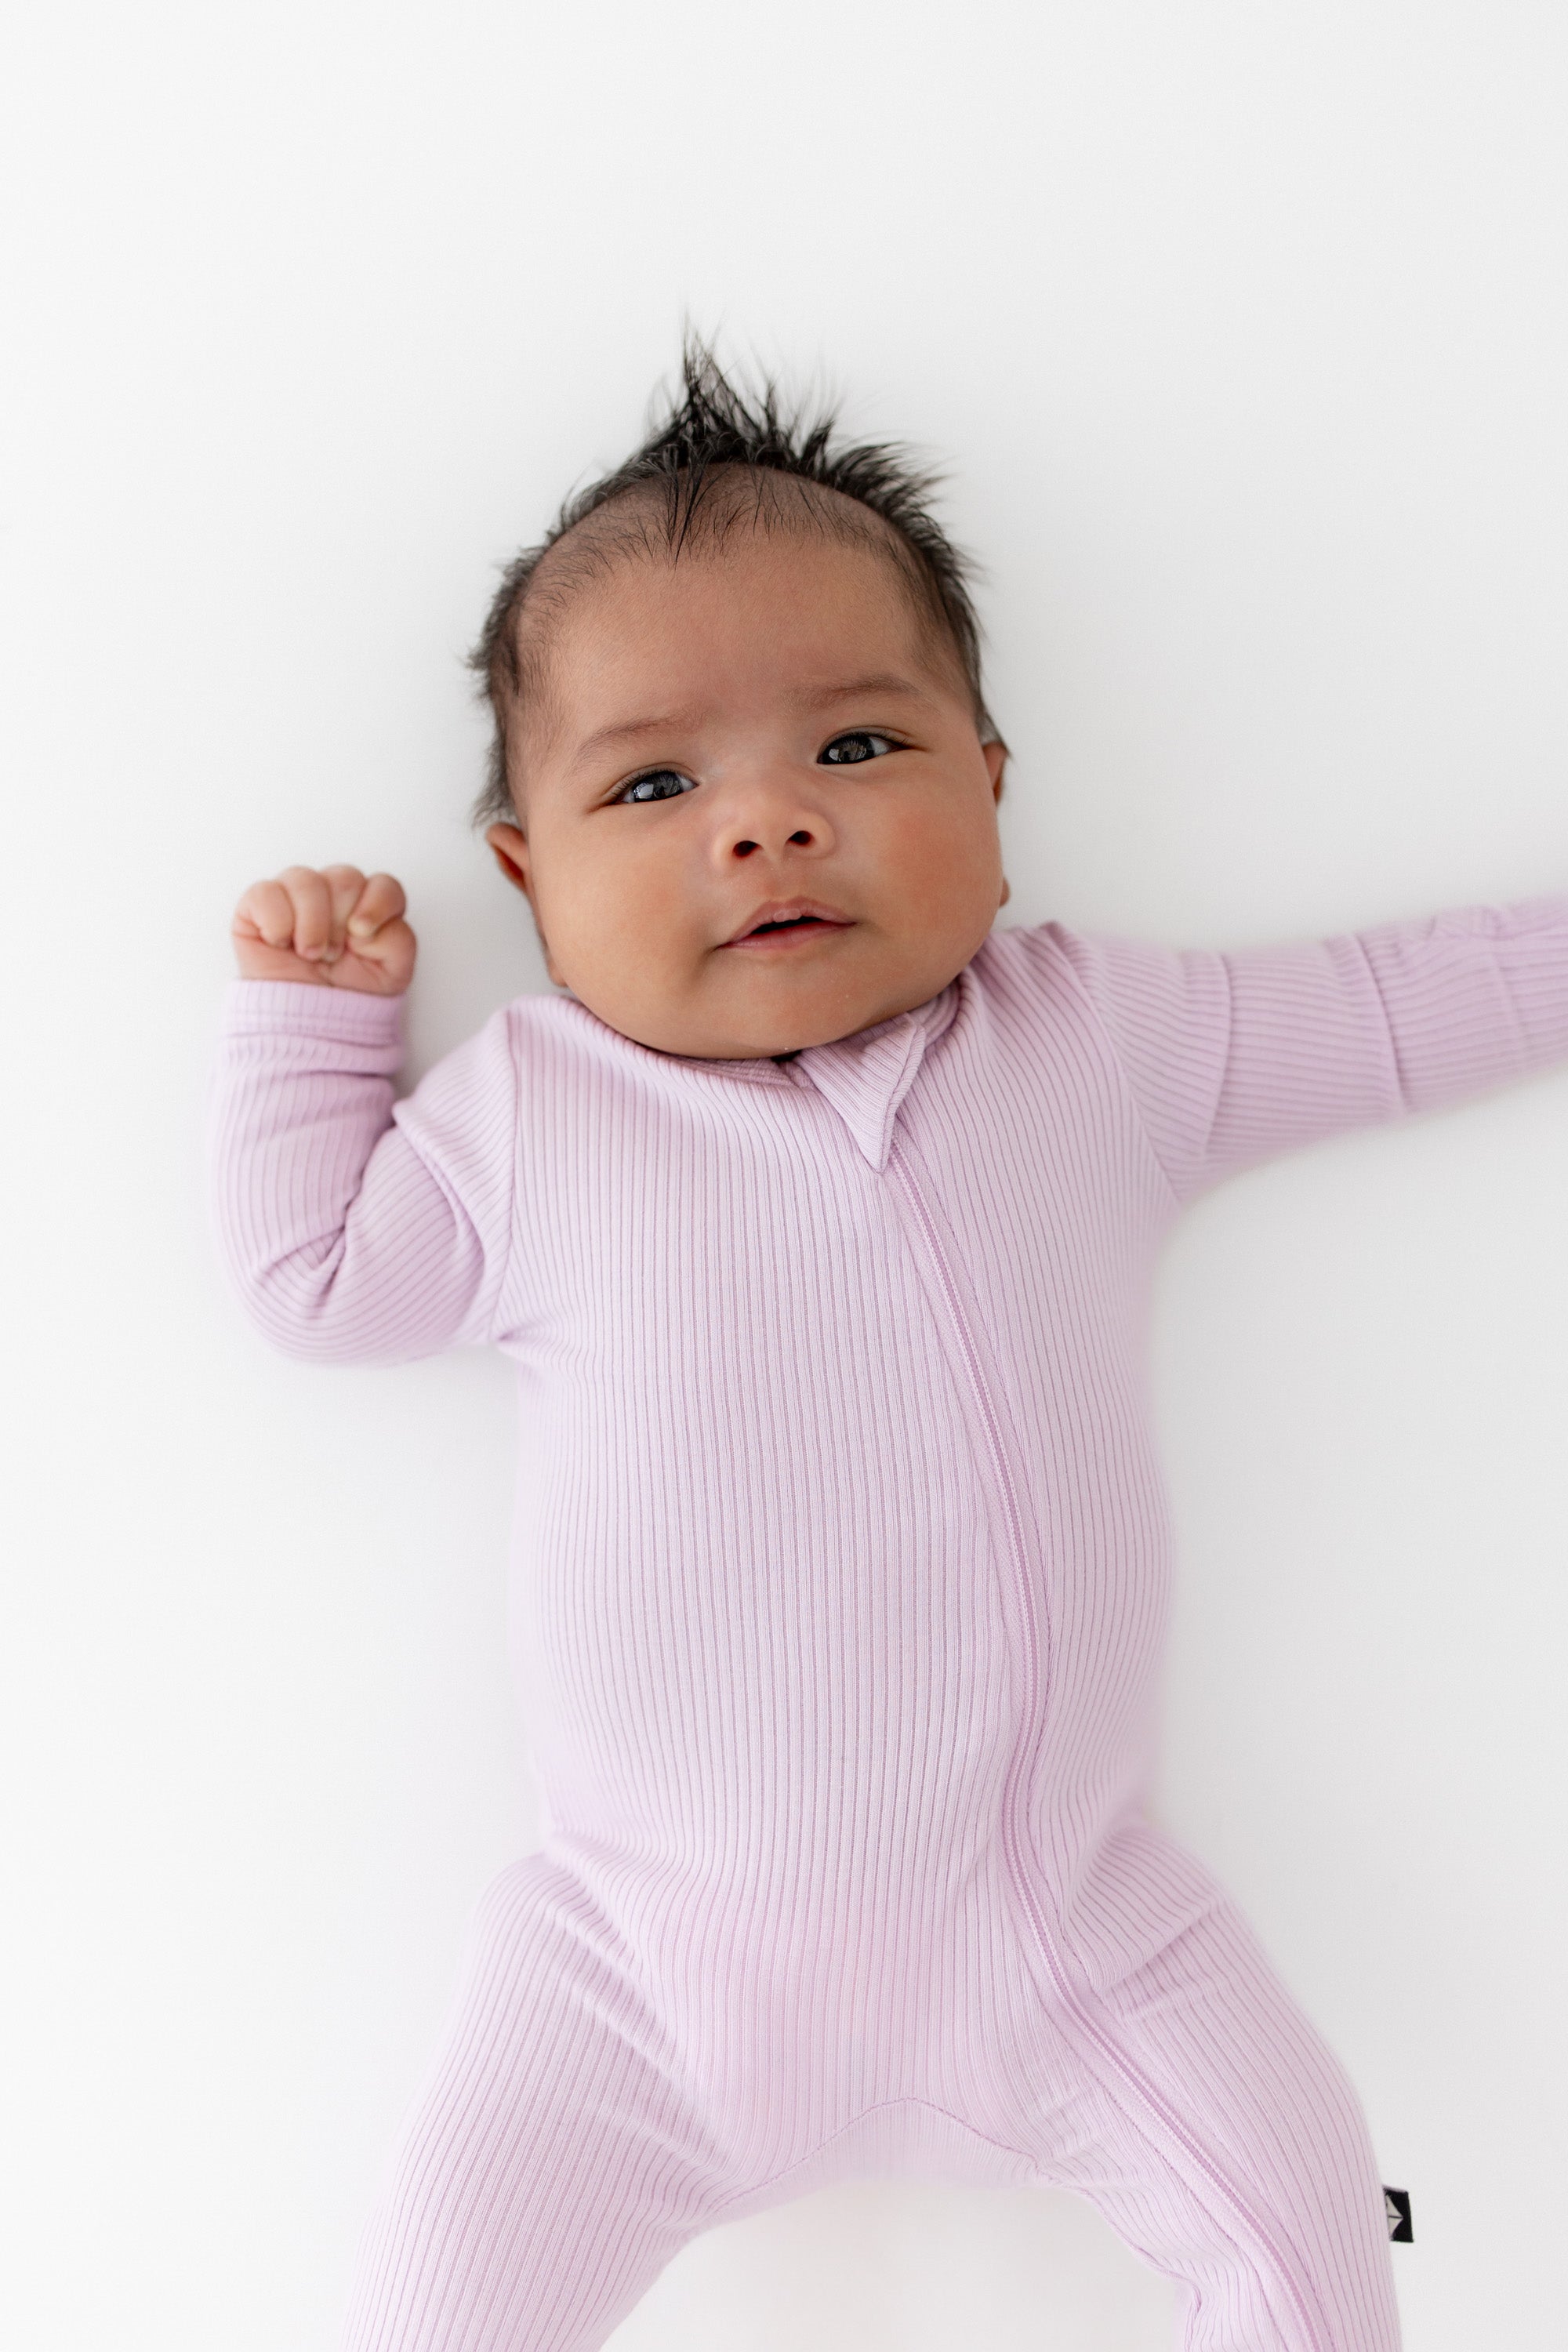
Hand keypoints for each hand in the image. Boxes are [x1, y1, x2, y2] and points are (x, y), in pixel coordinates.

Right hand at [231, 865, 415, 993]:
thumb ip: (398, 939)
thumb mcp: (392, 974)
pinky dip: (277, 923)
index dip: (377, 905)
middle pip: (345, 878)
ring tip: (309, 954)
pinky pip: (267, 891)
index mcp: (367, 907)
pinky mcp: (258, 905)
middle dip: (339, 923)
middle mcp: (332, 895)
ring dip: (311, 925)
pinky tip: (280, 943)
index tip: (362, 936)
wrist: (305, 1025)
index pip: (383, 885)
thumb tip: (363, 921)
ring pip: (305, 879)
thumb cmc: (346, 996)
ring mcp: (294, 896)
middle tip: (331, 955)